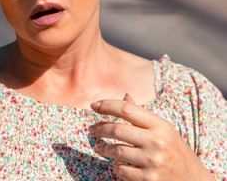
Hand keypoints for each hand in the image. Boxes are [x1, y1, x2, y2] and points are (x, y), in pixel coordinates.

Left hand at [89, 95, 213, 180]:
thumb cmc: (176, 152)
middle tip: (91, 130)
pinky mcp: (149, 179)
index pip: (127, 109)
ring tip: (99, 148)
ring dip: (103, 149)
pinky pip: (121, 170)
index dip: (107, 105)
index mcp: (160, 126)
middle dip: (99, 128)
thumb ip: (142, 115)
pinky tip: (116, 164)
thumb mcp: (164, 130)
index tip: (93, 105)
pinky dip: (115, 167)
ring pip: (115, 151)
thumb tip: (125, 96)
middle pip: (117, 129)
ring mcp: (153, 161)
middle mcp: (157, 141)